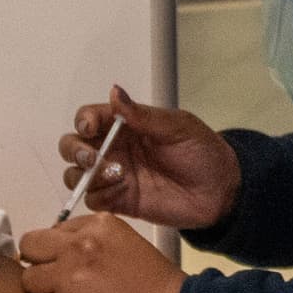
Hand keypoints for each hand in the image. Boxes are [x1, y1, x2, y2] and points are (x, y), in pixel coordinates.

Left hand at [14, 214, 186, 292]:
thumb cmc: (156, 285)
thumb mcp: (126, 242)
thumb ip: (90, 239)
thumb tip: (55, 251)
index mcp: (98, 224)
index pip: (51, 231)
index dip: (55, 251)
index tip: (67, 266)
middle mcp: (80, 245)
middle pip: (30, 249)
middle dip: (40, 266)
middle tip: (57, 283)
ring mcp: (71, 277)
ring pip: (29, 282)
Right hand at [56, 85, 238, 232]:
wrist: (219, 190)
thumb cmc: (201, 151)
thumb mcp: (177, 127)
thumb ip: (142, 115)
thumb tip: (114, 91)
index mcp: (124, 125)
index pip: (89, 118)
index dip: (83, 120)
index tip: (90, 127)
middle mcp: (113, 149)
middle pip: (72, 146)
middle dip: (75, 150)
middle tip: (93, 158)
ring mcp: (113, 177)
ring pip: (76, 175)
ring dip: (85, 175)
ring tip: (117, 176)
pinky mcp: (119, 202)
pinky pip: (93, 200)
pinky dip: (97, 196)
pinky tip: (118, 193)